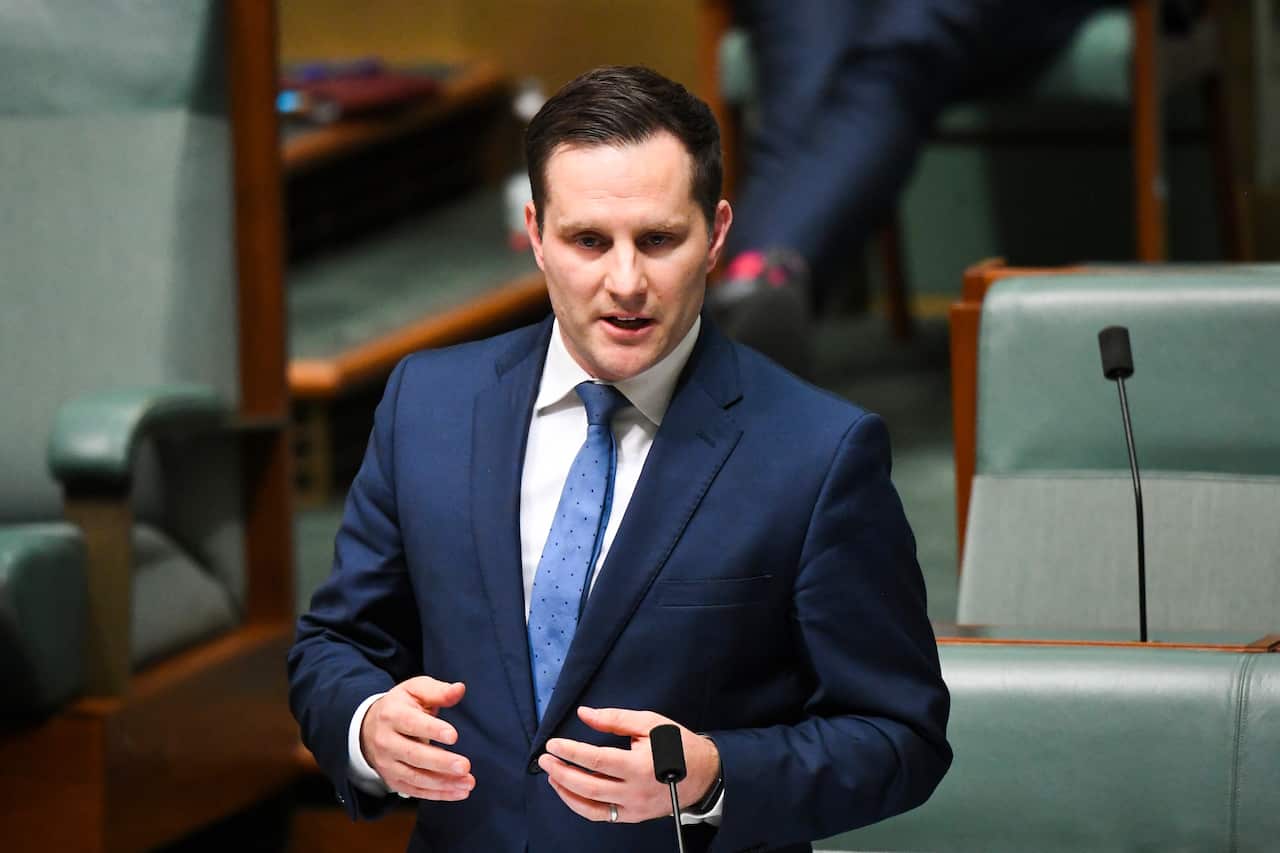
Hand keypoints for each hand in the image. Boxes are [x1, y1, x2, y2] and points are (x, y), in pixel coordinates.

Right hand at [360, 676, 473, 800]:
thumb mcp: (415, 690)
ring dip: (443, 783)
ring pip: (415, 777)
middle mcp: (386, 741)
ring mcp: (387, 764)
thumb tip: (460, 689)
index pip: (412, 723)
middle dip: (440, 762)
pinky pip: (416, 791)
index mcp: (392, 715)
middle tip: (464, 766)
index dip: (432, 730)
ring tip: (468, 782)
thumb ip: (438, 691)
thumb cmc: (401, 706)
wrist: (369, 728)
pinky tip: (459, 792)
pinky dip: (439, 794)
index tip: (454, 736)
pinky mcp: (393, 781)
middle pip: (413, 755)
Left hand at [539, 707, 719, 823]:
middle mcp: (635, 792)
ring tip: (552, 776)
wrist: (705, 774)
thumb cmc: (677, 745)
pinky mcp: (634, 816)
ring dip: (566, 792)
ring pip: (590, 807)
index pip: (594, 760)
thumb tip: (584, 714)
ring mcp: (634, 808)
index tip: (553, 744)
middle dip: (560, 772)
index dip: (570, 752)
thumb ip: (614, 719)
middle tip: (544, 760)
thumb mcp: (649, 722)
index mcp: (639, 766)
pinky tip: (570, 791)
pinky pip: (602, 815)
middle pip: (587, 786)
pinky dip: (581, 805)